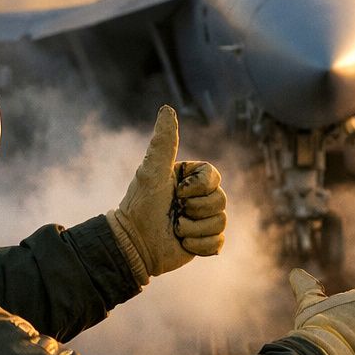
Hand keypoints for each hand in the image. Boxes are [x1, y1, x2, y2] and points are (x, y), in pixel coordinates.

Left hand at [107, 106, 226, 283]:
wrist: (134, 244)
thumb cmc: (140, 205)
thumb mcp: (152, 171)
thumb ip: (163, 141)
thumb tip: (167, 108)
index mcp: (188, 178)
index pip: (214, 176)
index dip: (198, 188)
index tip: (177, 192)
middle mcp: (197, 196)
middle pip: (221, 199)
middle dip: (196, 210)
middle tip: (174, 213)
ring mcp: (202, 219)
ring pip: (221, 221)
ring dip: (194, 229)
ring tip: (176, 229)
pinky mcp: (204, 241)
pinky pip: (218, 243)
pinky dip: (199, 245)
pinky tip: (182, 243)